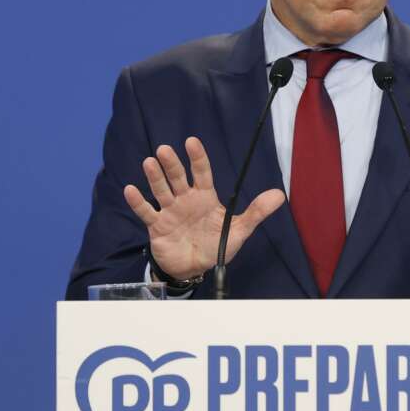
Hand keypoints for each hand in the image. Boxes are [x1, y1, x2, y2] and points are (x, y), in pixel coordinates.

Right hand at [123, 136, 284, 279]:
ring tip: (149, 162)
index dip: (197, 158)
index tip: (191, 142)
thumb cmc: (215, 245)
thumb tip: (279, 195)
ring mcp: (170, 211)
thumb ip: (256, 212)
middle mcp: (186, 199)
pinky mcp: (157, 226)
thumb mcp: (239, 229)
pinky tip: (130, 190)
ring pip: (161, 190)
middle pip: (178, 178)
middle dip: (172, 164)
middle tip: (165, 150)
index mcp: (205, 197)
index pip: (202, 173)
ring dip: (154, 177)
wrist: (194, 268)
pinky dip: (138, 202)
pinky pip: (146, 212)